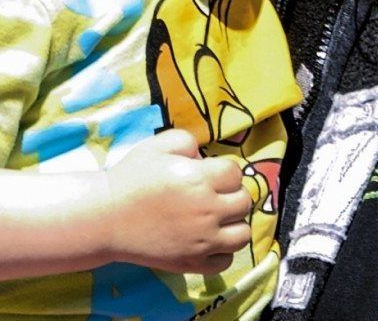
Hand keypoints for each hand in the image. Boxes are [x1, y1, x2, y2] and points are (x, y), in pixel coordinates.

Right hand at [101, 129, 252, 274]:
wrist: (105, 218)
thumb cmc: (132, 178)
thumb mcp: (161, 145)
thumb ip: (191, 143)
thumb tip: (206, 158)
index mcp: (201, 179)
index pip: (235, 173)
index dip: (224, 170)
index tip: (209, 174)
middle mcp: (207, 210)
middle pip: (243, 202)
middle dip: (232, 194)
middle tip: (214, 195)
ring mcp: (200, 241)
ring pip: (242, 235)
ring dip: (234, 224)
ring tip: (217, 219)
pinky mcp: (189, 263)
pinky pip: (224, 262)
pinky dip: (222, 252)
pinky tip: (209, 241)